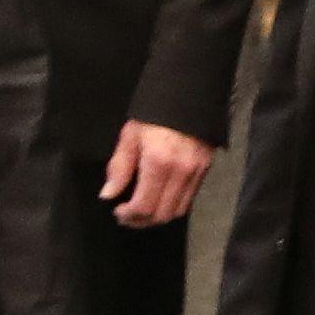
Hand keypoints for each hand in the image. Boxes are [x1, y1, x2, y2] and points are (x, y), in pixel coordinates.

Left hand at [102, 121, 216, 228]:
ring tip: (142, 211)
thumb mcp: (130, 134)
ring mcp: (196, 173)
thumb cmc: (154, 111)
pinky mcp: (205, 171)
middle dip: (142, 221)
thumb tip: (108, 194)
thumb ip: (120, 167)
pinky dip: (172, 206)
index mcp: (158, 162)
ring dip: (158, 217)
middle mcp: (180, 172)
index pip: (144, 205)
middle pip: (161, 214)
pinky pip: (189, 200)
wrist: (189, 93)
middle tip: (127, 216)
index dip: (128, 215)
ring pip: (178, 211)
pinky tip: (160, 198)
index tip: (118, 211)